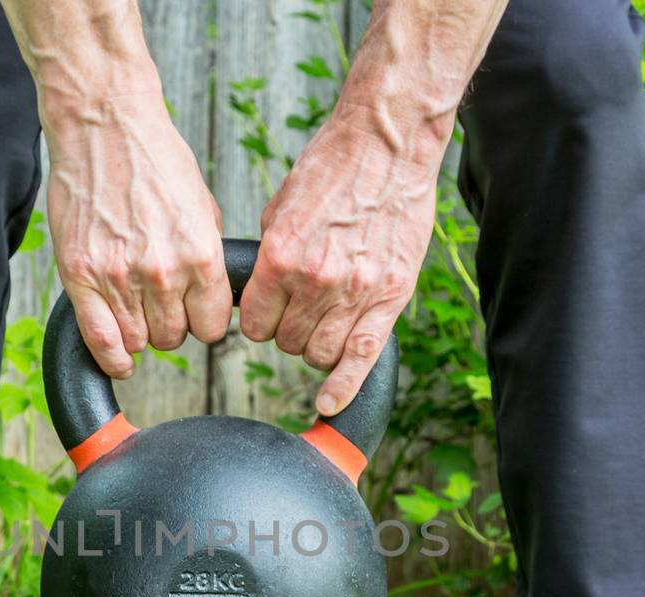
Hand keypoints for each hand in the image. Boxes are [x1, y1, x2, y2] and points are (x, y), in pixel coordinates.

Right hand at [45, 94, 229, 378]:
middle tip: (159, 301)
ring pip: (138, 341)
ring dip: (139, 331)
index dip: (202, 322)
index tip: (193, 313)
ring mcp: (119, 276)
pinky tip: (119, 359)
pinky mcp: (81, 275)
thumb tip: (213, 295)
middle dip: (170, 325)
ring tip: (134, 305)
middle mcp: (162, 272)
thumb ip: (207, 256)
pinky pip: (100, 339)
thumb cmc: (153, 157)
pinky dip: (111, 357)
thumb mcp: (202, 205)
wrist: (105, 123)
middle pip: (173, 338)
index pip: (211, 328)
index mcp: (200, 255)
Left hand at [240, 109, 439, 416]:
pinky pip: (361, 357)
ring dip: (315, 346)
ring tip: (324, 322)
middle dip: (287, 331)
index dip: (259, 321)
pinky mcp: (389, 296)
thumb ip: (270, 257)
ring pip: (319, 353)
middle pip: (286, 342)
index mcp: (280, 257)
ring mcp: (354, 291)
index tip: (268, 313)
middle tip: (299, 309)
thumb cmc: (333, 168)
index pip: (255, 323)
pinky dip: (344, 387)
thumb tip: (257, 292)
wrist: (386, 145)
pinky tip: (330, 403)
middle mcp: (315, 280)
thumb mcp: (281, 208)